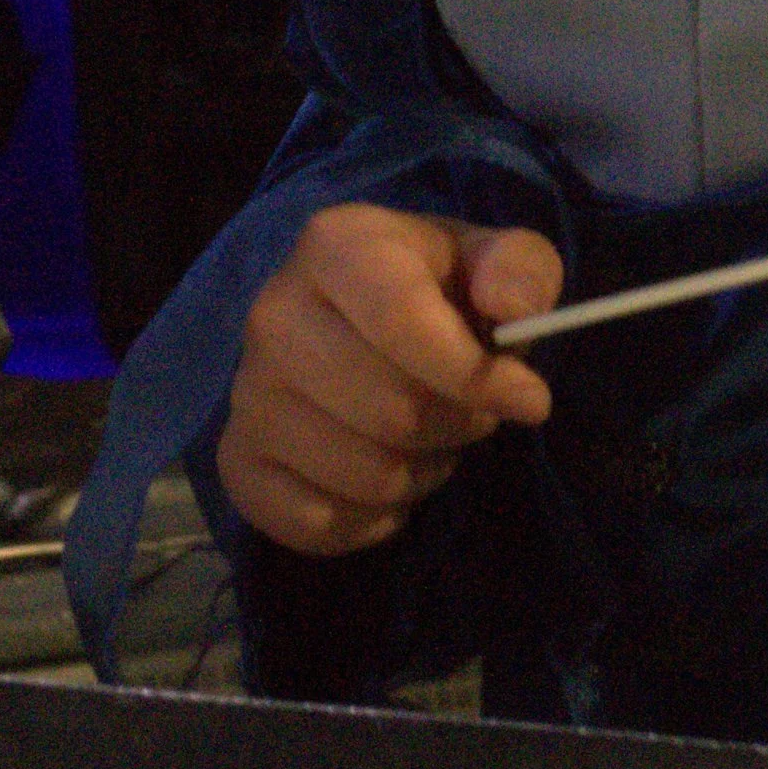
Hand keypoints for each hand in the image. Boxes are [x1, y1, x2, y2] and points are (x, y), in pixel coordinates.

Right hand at [218, 207, 562, 556]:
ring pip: (363, 474)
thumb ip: (521, 269)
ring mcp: (248, 392)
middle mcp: (274, 314)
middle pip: (392, 411)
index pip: (402, 321)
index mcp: (335, 245)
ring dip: (422, 474)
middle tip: (474, 415)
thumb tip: (515, 307)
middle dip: (458, 426)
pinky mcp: (237, 460)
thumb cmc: (436, 289)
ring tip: (431, 441)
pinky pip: (317, 523)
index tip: (530, 398)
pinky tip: (386, 482)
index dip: (475, 375)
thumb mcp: (493, 259)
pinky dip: (372, 519)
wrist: (358, 320)